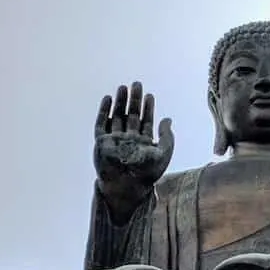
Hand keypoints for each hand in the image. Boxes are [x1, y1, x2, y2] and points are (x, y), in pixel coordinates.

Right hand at [94, 82, 173, 221]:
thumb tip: (168, 119)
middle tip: (137, 84)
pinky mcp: (101, 143)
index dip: (148, 108)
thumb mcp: (164, 153)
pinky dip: (104, 111)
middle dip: (134, 100)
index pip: (146, 121)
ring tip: (123, 87)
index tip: (150, 95)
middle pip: (131, 116)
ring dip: (120, 102)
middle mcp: (128, 140)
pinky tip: (108, 99)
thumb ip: (167, 136)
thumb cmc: (147, 174)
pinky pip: (101, 124)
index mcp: (143, 144)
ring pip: (117, 117)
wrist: (126, 186)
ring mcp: (114, 141)